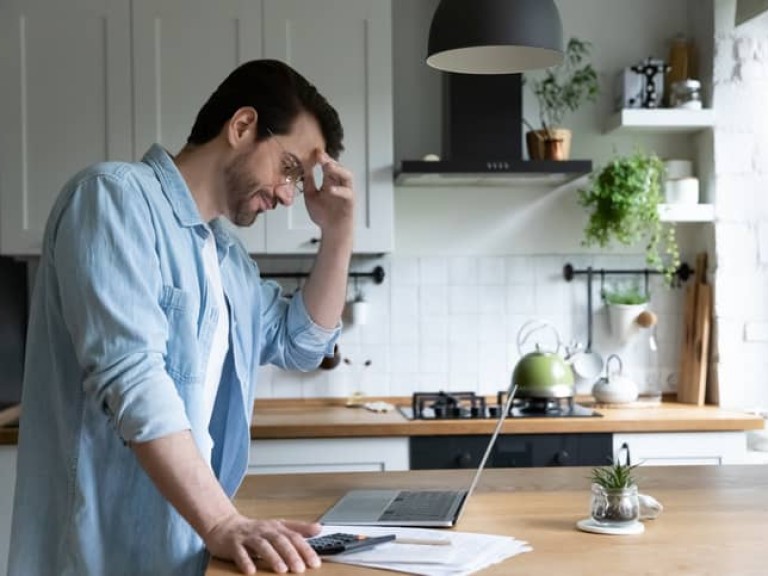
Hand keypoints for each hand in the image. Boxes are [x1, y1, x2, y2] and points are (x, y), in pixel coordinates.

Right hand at [204, 513, 322, 573]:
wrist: (224, 525)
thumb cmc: (254, 530)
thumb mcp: (278, 526)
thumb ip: (298, 528)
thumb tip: (319, 528)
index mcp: (276, 527)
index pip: (294, 537)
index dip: (305, 549)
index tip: (314, 562)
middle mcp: (263, 531)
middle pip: (279, 540)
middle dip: (291, 554)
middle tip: (300, 568)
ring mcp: (248, 537)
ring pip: (262, 546)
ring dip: (272, 557)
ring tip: (281, 570)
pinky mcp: (233, 544)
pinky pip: (239, 553)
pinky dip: (245, 561)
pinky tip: (251, 571)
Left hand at [302, 152, 354, 237]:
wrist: (332, 232)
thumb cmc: (323, 215)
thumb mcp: (311, 196)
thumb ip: (308, 183)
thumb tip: (303, 169)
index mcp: (330, 182)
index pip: (327, 166)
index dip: (322, 158)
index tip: (314, 151)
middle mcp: (339, 185)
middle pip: (337, 168)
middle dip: (329, 160)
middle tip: (320, 155)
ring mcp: (346, 192)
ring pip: (347, 176)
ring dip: (338, 170)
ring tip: (328, 166)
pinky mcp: (350, 203)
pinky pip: (348, 194)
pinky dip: (340, 191)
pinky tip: (331, 189)